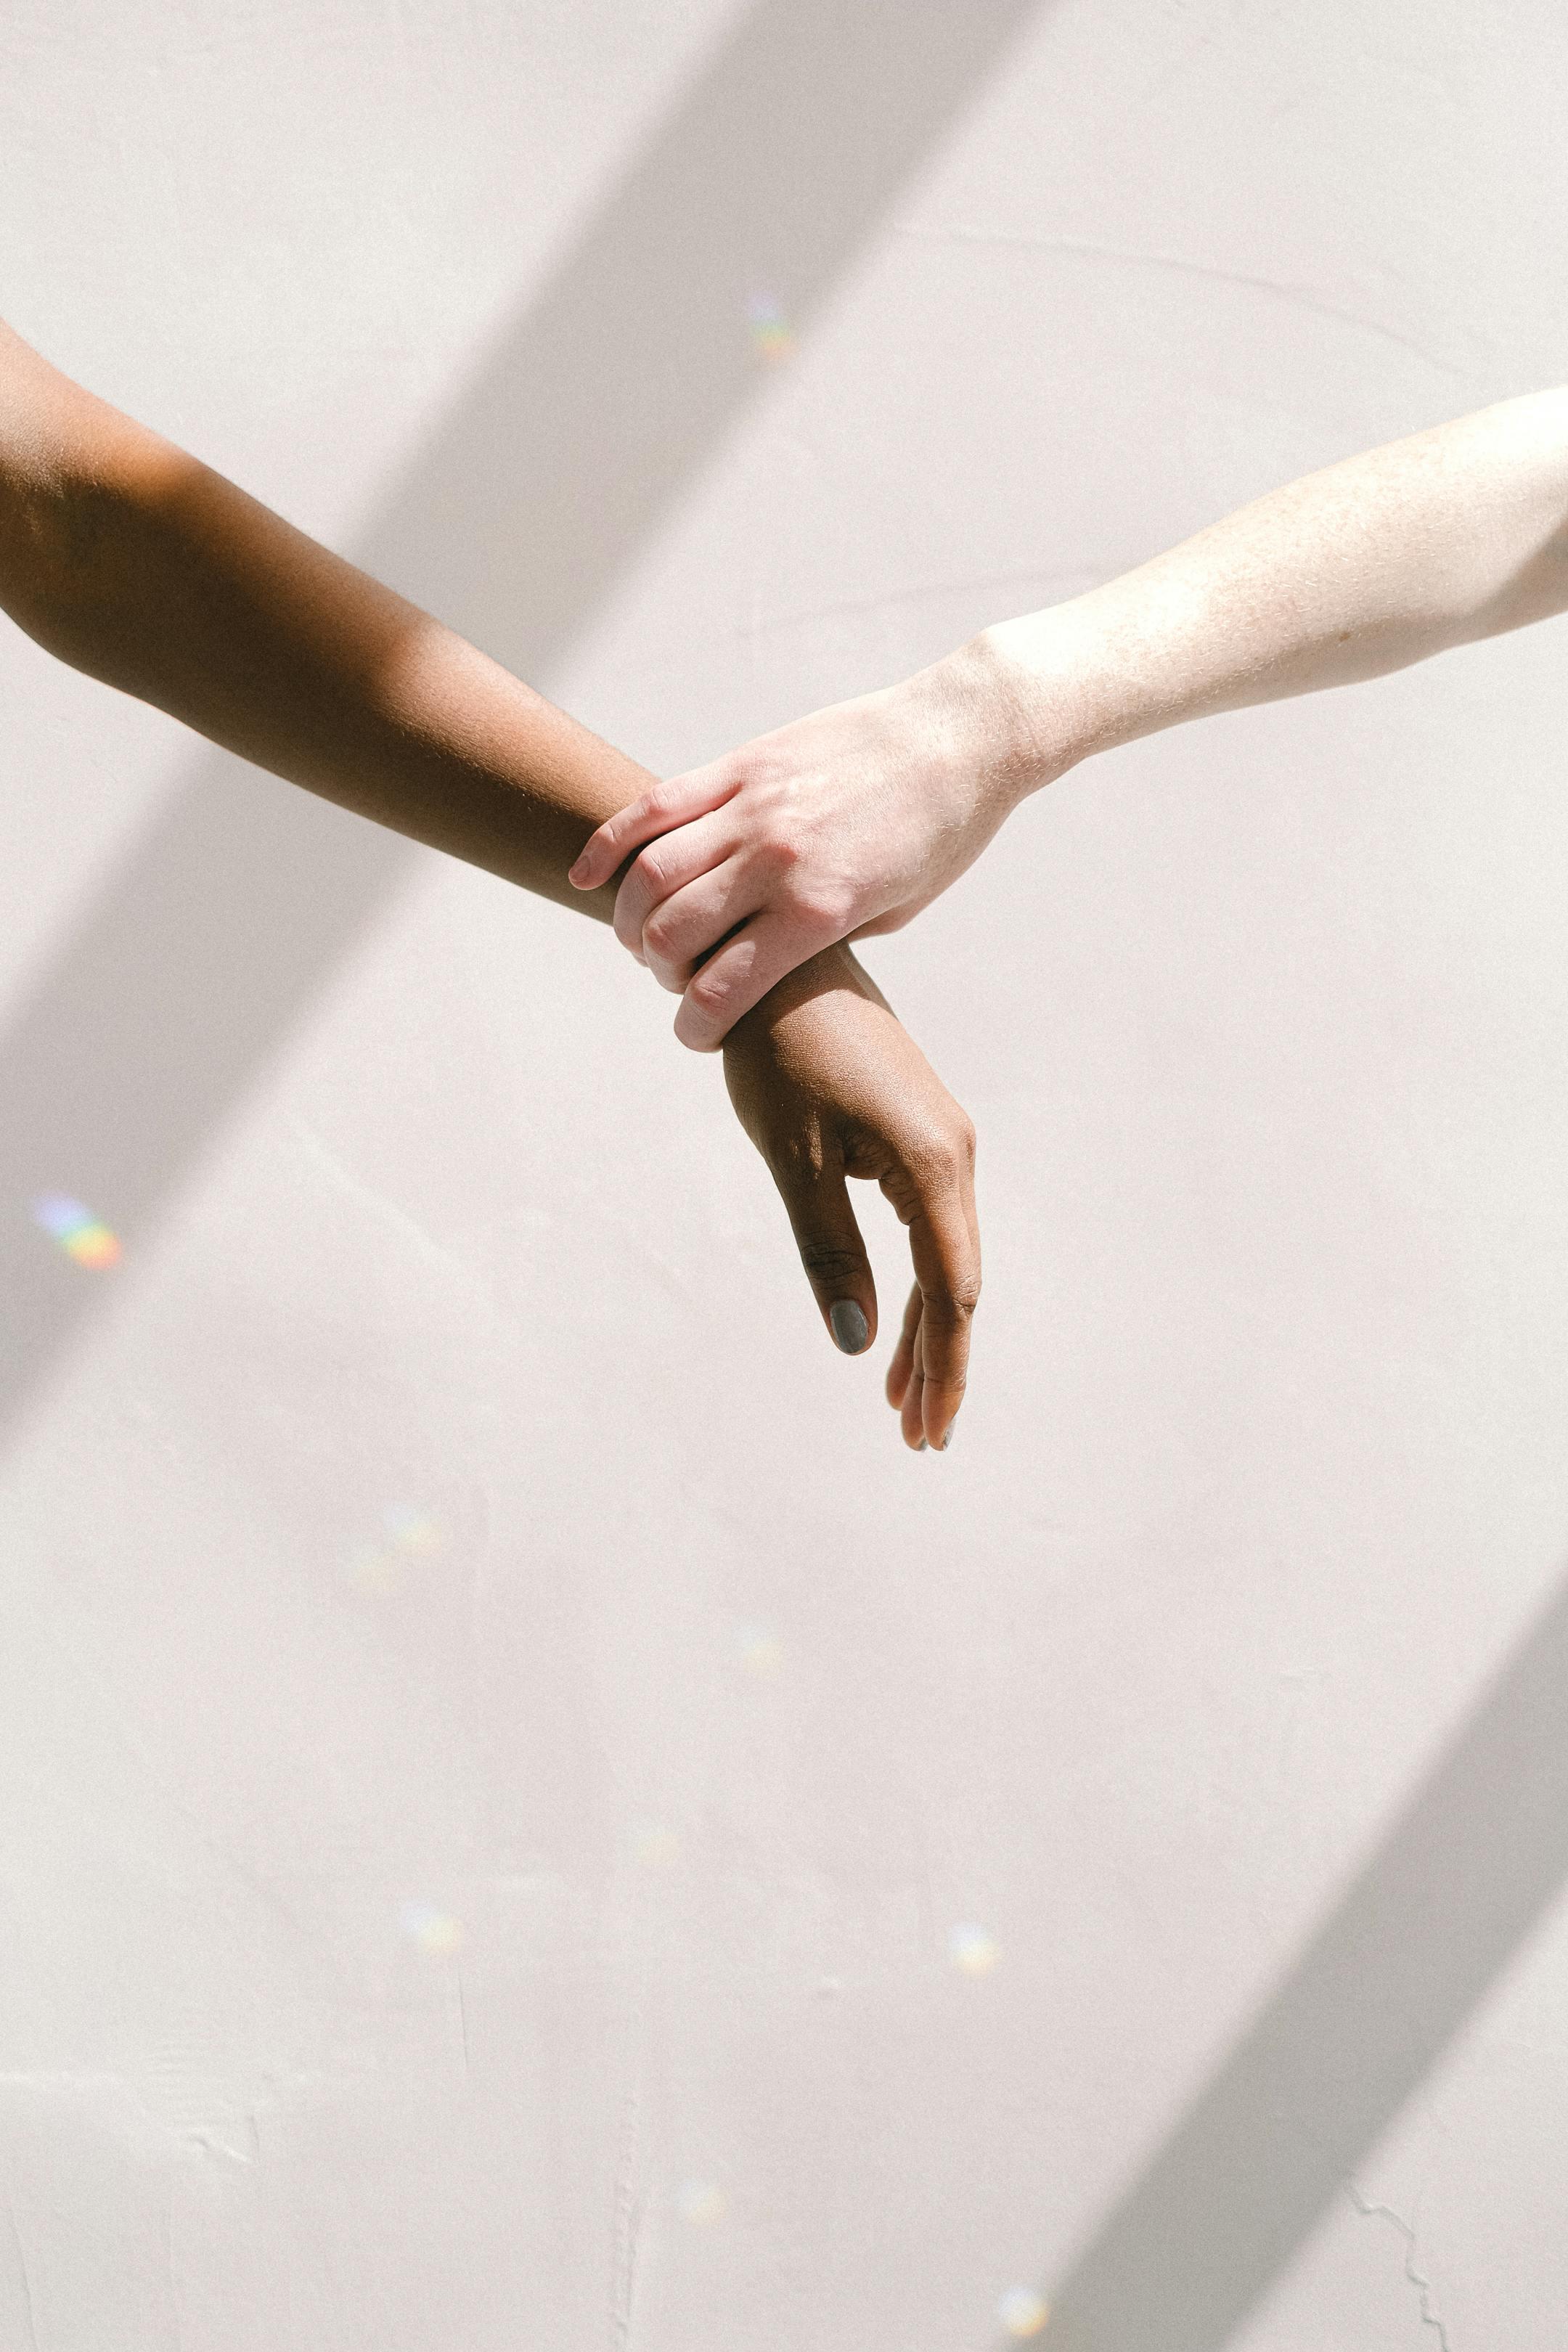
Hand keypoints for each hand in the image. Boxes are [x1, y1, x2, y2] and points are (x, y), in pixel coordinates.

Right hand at [569, 635, 1061, 1048]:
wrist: (960, 736)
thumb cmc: (941, 835)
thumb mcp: (895, 912)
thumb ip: (823, 938)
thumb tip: (764, 961)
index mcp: (820, 909)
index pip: (723, 990)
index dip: (696, 1028)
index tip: (697, 1036)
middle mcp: (777, 859)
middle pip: (671, 935)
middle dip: (662, 975)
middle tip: (678, 979)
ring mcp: (753, 806)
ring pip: (650, 873)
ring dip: (630, 919)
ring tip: (642, 936)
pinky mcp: (742, 764)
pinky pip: (655, 806)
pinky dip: (609, 845)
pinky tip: (587, 876)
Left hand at [723, 943, 978, 1449]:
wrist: (778, 966)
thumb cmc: (778, 1056)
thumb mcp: (795, 1161)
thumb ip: (831, 1252)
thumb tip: (855, 1345)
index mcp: (933, 1165)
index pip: (952, 1293)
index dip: (942, 1367)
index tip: (927, 1430)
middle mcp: (954, 1156)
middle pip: (957, 1285)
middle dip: (938, 1364)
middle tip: (918, 1439)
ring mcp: (941, 1145)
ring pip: (944, 1261)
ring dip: (924, 1332)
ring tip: (900, 1404)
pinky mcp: (918, 1137)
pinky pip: (927, 1230)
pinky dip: (912, 1286)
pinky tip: (890, 1328)